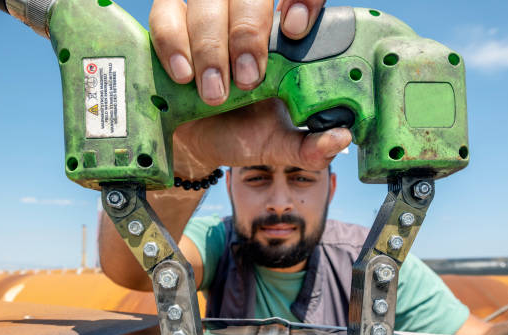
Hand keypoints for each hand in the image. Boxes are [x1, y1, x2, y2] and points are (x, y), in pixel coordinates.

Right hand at [149, 0, 349, 176]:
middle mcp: (248, 19)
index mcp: (284, 39)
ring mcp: (209, 17)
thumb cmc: (244, 132)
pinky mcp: (173, 24)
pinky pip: (167, 11)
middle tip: (246, 80)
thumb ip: (310, 146)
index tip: (296, 29)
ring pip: (207, 1)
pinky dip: (173, 41)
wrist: (199, 142)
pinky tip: (183, 75)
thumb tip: (340, 140)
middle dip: (248, 33)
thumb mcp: (279, 143)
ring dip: (210, 47)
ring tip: (213, 93)